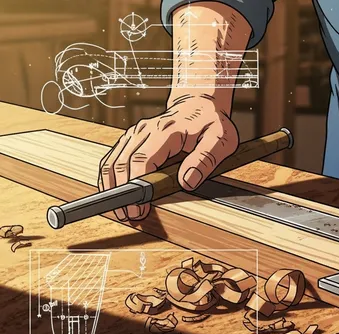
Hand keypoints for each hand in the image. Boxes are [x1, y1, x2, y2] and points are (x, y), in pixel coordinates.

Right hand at [98, 95, 238, 220]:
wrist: (200, 104)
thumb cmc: (211, 123)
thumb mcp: (221, 139)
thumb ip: (206, 160)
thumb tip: (187, 182)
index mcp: (166, 131)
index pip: (142, 159)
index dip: (137, 185)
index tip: (138, 206)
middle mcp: (145, 130)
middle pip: (122, 162)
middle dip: (121, 192)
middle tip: (130, 216)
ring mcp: (135, 133)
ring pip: (112, 161)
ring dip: (111, 188)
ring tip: (121, 211)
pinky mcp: (131, 139)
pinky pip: (112, 158)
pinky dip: (109, 178)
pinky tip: (114, 194)